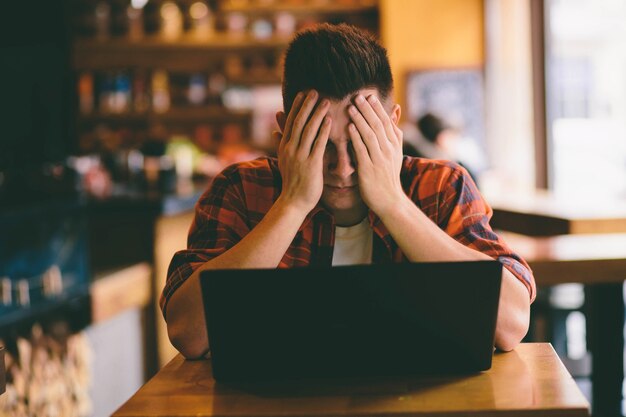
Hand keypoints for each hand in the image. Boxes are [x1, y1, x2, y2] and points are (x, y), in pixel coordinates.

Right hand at [275, 90, 331, 212]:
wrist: (293, 202)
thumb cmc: (292, 182)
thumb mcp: (283, 161)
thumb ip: (280, 144)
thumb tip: (274, 130)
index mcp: (284, 146)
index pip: (290, 121)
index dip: (297, 106)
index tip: (303, 93)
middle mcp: (290, 148)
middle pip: (298, 121)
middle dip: (307, 105)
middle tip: (315, 90)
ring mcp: (300, 156)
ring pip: (308, 130)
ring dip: (317, 114)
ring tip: (325, 101)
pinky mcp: (311, 164)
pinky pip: (318, 144)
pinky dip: (323, 131)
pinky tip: (329, 120)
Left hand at [347, 94, 404, 215]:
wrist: (390, 200)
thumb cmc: (388, 176)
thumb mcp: (395, 153)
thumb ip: (393, 133)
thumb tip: (396, 109)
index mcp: (395, 144)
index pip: (386, 121)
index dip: (377, 108)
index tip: (368, 96)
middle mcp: (389, 149)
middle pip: (378, 124)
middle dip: (367, 109)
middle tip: (357, 96)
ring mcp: (380, 159)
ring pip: (370, 134)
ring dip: (360, 119)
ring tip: (351, 107)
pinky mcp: (369, 168)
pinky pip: (362, 149)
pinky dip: (356, 137)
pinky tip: (349, 127)